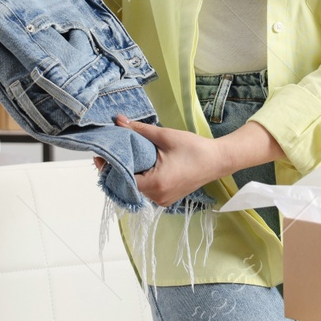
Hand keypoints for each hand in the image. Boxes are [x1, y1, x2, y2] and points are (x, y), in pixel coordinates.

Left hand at [100, 114, 229, 207]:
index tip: (101, 154)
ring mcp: (162, 200)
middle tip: (110, 152)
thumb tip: (118, 121)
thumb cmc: (195, 149)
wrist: (218, 160)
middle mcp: (157, 197)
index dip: (109, 167)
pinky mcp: (167, 198)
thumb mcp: (165, 136)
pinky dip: (140, 178)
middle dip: (118, 168)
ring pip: (136, 188)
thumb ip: (139, 130)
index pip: (122, 179)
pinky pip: (147, 190)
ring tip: (122, 156)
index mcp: (155, 185)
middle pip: (127, 185)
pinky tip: (138, 164)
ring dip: (129, 173)